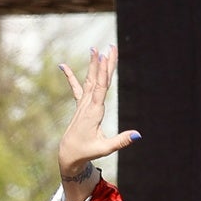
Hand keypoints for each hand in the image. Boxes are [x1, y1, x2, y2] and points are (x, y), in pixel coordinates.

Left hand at [57, 45, 139, 200]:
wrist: (68, 154)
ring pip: (90, 81)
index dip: (103, 71)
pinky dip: (70, 76)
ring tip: (95, 49)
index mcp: (94, 112)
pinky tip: (62, 65)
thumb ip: (121, 140)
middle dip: (104, 63)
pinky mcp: (80, 106)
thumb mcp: (105, 148)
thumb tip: (138, 135)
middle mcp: (87, 105)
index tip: (105, 56)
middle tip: (110, 47)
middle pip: (98, 80)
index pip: (100, 88)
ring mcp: (83, 104)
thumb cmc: (87, 151)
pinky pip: (76, 88)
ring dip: (93, 65)